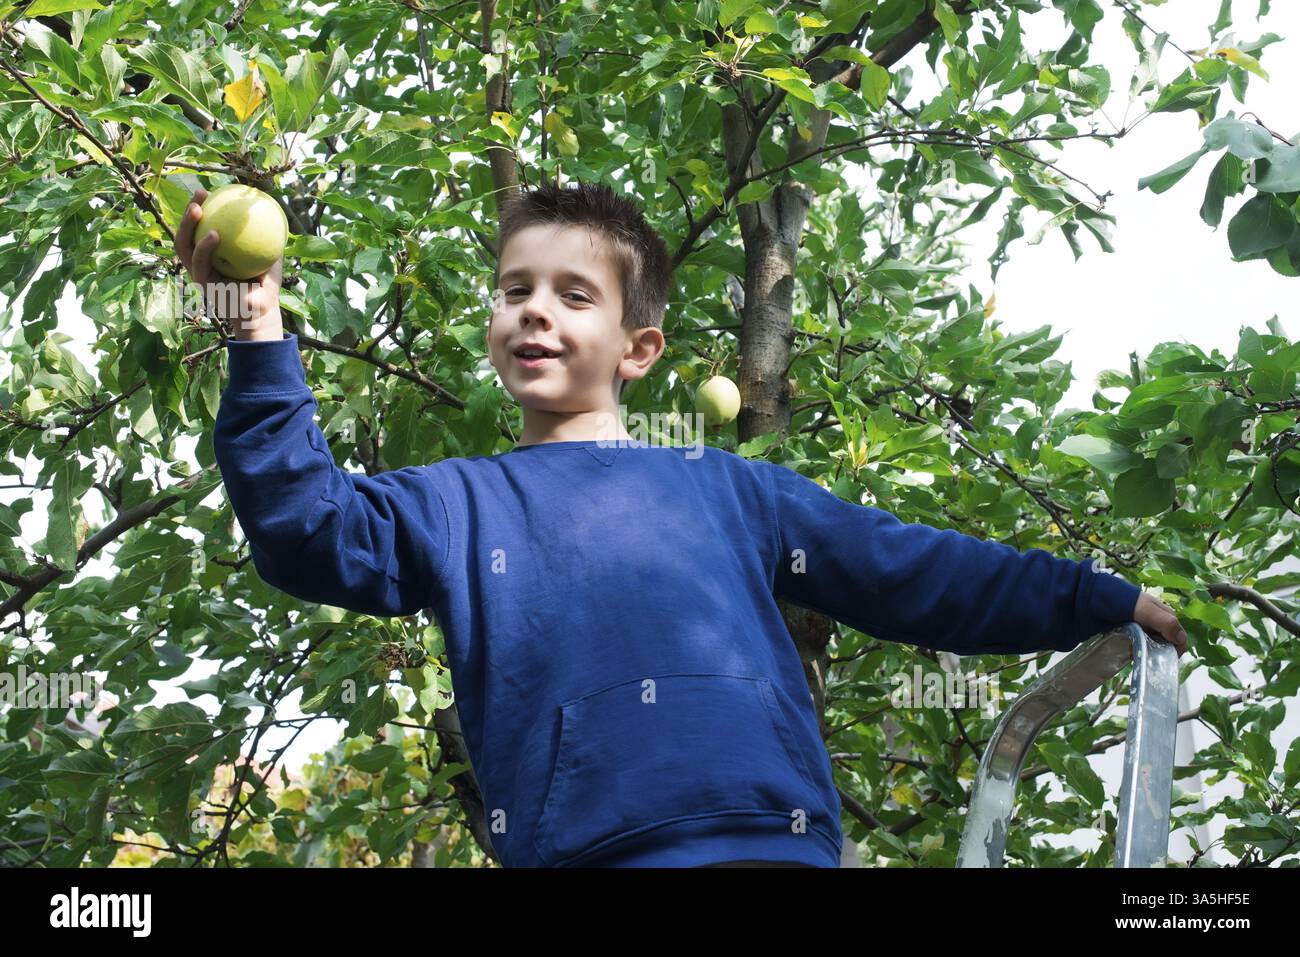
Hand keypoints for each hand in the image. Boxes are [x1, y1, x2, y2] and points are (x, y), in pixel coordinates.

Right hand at [174, 186, 283, 339]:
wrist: (264, 313)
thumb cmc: (266, 285)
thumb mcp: (269, 256)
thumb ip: (267, 236)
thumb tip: (273, 209)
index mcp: (212, 254)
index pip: (200, 228)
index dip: (202, 209)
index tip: (210, 191)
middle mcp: (201, 263)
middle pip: (186, 233)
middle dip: (188, 211)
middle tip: (200, 194)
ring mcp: (199, 273)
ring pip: (183, 246)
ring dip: (187, 225)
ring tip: (198, 209)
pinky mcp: (203, 285)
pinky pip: (199, 263)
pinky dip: (204, 247)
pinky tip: (213, 234)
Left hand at [1133, 590, 1188, 656]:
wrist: (1103, 596)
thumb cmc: (1127, 602)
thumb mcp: (1148, 610)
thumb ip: (1167, 623)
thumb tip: (1181, 639)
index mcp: (1168, 618)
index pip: (1180, 640)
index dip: (1175, 651)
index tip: (1162, 660)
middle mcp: (1160, 624)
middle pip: (1166, 645)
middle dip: (1157, 653)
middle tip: (1143, 654)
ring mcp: (1148, 628)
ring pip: (1154, 646)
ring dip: (1146, 652)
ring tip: (1133, 651)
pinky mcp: (1136, 631)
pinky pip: (1142, 645)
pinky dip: (1137, 649)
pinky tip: (1128, 648)